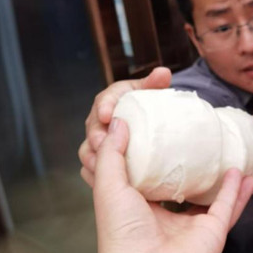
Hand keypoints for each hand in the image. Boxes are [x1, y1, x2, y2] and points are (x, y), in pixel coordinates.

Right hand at [79, 67, 171, 186]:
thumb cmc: (151, 106)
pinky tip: (103, 180)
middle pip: (93, 127)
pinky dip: (97, 172)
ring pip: (89, 149)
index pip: (105, 100)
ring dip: (93, 156)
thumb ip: (155, 84)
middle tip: (102, 144)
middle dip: (96, 135)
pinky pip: (94, 166)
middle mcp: (103, 119)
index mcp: (114, 99)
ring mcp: (101, 139)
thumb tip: (163, 72)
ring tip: (100, 165)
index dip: (105, 106)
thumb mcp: (153, 94)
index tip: (107, 114)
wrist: (153, 126)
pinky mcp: (103, 158)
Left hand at [86, 118, 252, 252]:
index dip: (158, 160)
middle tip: (199, 144)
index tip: (163, 137)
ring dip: (223, 180)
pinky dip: (236, 191)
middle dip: (193, 169)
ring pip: (212, 198)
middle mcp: (168, 218)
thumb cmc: (121, 235)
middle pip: (185, 188)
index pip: (153, 179)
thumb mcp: (108, 185)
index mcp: (141, 208)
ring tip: (229, 157)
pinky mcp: (212, 232)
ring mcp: (192, 226)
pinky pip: (228, 207)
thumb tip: (120, 123)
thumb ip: (112, 153)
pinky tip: (241, 173)